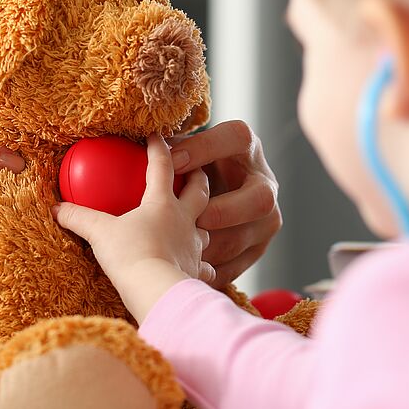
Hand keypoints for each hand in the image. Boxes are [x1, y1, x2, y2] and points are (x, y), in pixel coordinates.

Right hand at [54, 134, 212, 322]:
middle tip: (195, 170)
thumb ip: (78, 218)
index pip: (162, 166)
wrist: (156, 291)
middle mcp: (184, 219)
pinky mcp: (197, 269)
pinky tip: (201, 266)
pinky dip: (205, 263)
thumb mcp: (100, 233)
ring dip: (205, 219)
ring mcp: (194, 245)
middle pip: (199, 189)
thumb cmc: (131, 256)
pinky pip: (206, 264)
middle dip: (198, 175)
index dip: (158, 148)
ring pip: (207, 225)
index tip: (157, 135)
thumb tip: (55, 208)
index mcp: (162, 203)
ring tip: (197, 221)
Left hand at [168, 120, 280, 287]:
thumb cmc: (190, 165)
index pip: (235, 138)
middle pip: (261, 198)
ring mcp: (266, 218)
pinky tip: (185, 270)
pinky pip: (238, 264)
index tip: (172, 162)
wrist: (215, 192)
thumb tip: (142, 146)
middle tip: (195, 219)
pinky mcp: (258, 247)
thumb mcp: (185, 150)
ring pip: (247, 238)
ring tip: (181, 252)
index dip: (205, 148)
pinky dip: (209, 270)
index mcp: (244, 147)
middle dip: (226, 212)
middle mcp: (263, 181)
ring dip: (212, 248)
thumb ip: (170, 149)